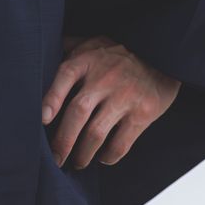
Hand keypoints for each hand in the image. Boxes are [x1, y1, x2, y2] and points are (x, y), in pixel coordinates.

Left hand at [41, 34, 181, 168]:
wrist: (161, 54)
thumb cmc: (119, 53)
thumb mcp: (93, 43)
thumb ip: (70, 48)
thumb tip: (43, 52)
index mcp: (88, 59)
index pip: (65, 75)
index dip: (52, 98)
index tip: (43, 119)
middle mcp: (104, 77)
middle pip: (78, 111)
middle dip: (63, 140)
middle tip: (56, 158)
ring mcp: (124, 95)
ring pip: (96, 132)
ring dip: (83, 153)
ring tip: (78, 162)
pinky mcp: (143, 112)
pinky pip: (121, 142)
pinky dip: (109, 155)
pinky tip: (103, 157)